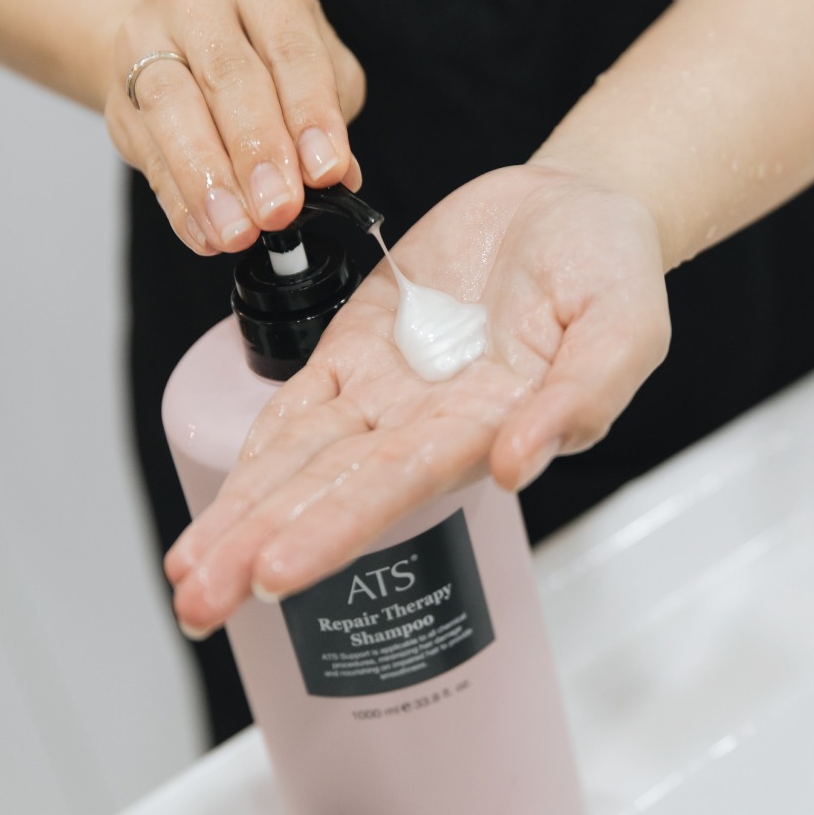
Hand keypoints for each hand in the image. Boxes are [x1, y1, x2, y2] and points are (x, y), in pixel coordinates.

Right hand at [104, 0, 364, 255]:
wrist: (172, 28)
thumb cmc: (258, 45)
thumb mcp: (311, 58)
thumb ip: (328, 111)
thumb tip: (340, 178)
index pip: (290, 47)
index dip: (309, 113)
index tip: (326, 171)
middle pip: (228, 77)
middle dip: (257, 152)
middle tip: (279, 209)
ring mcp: (143, 35)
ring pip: (173, 109)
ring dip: (208, 182)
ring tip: (237, 231)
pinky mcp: (116, 93)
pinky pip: (148, 153)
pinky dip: (180, 202)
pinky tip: (204, 235)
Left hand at [165, 163, 670, 634]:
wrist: (567, 211)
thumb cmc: (607, 270)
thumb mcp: (624, 326)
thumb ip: (579, 397)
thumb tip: (514, 466)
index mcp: (485, 427)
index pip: (397, 489)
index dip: (336, 528)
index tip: (273, 572)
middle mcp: (425, 423)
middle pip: (330, 491)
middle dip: (260, 545)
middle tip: (198, 603)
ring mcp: (386, 388)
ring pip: (301, 457)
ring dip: (244, 512)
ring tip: (188, 570)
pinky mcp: (358, 344)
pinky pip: (300, 401)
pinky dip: (260, 445)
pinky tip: (223, 495)